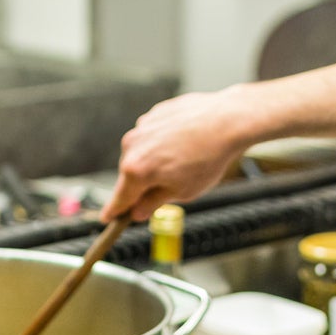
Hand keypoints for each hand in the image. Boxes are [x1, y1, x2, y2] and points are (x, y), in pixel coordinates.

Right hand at [105, 88, 255, 220]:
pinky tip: (185, 144)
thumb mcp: (182, 192)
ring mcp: (141, 127)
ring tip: (184, 162)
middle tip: (167, 190)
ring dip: (154, 162)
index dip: (114, 212)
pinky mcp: (154, 115)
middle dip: (143, 185)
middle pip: (130, 175)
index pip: (119, 199)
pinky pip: (152, 136)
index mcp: (135, 170)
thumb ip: (154, 203)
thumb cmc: (207, 159)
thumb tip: (138, 211)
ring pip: (141, 153)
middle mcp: (131, 147)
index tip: (108, 219)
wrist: (227, 121)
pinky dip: (163, 143)